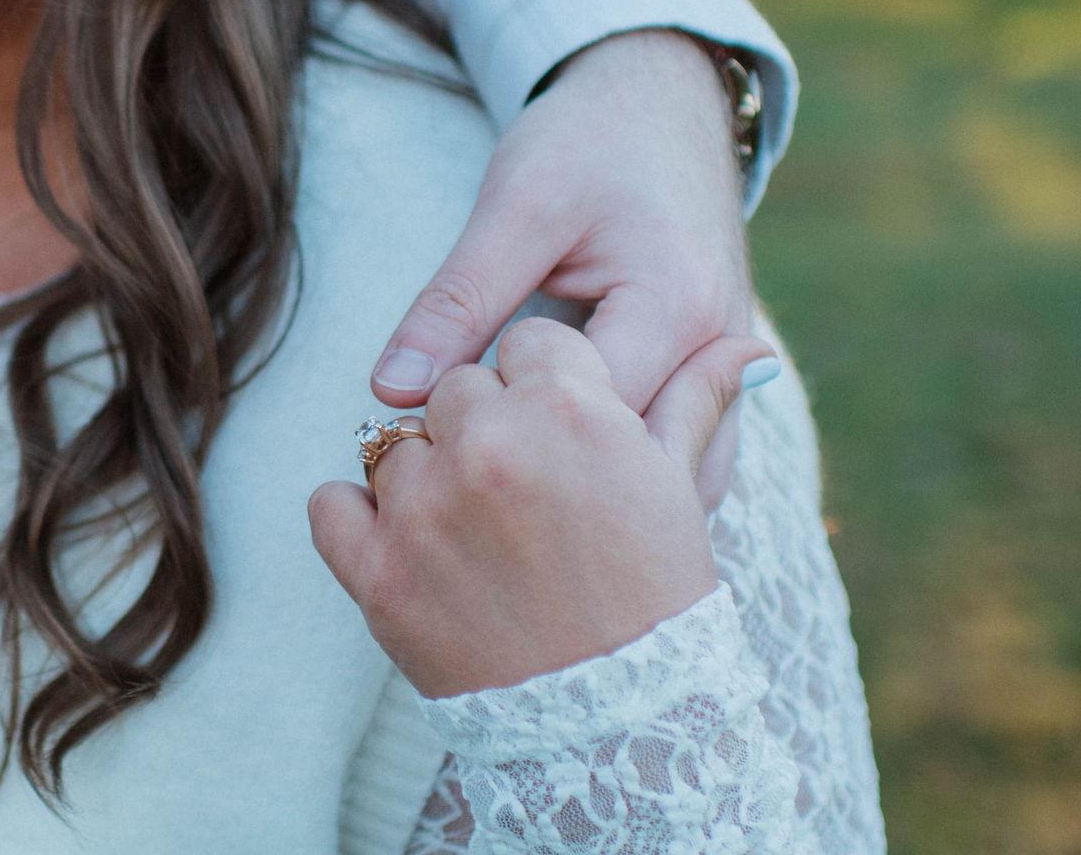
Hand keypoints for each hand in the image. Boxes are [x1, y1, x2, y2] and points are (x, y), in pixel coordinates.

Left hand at [311, 318, 775, 698]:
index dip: (544, 385)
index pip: (528, 344)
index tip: (558, 429)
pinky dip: (356, 518)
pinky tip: (405, 541)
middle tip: (522, 490)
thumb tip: (749, 349)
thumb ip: (695, 400)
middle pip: (459, 387)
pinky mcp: (377, 571)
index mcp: (570, 410)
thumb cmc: (657, 599)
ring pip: (395, 441)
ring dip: (426, 475)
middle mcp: (490, 444)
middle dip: (486, 426)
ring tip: (477, 530)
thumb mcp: (676, 490)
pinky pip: (331, 503)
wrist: (618, 736)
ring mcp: (425, 508)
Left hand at [369, 28, 752, 506]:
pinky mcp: (712, 374)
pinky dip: (626, 476)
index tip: (436, 445)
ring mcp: (728, 371)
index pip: (587, 427)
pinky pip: (680, 453)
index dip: (507, 444)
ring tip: (514, 504)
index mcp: (674, 311)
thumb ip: (458, 300)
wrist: (661, 97)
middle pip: (643, 474)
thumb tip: (391, 391)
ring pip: (676, 483)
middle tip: (469, 497)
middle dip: (562, 494)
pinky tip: (562, 487)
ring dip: (604, 500)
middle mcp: (720, 356)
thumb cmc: (589, 139)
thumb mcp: (513, 206)